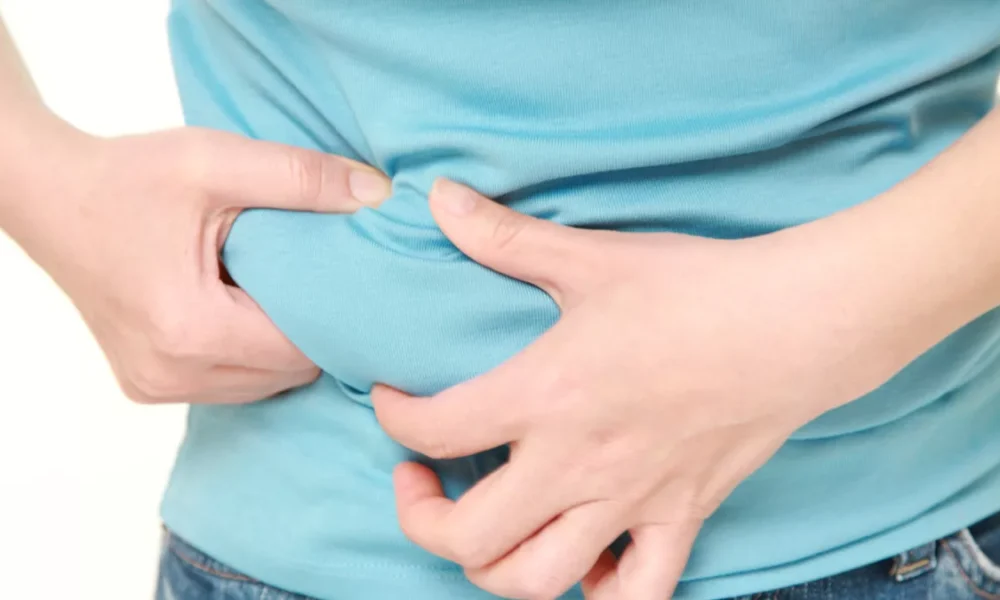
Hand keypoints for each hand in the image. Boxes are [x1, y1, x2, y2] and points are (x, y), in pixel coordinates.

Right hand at [8, 127, 390, 403]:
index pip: (301, 347)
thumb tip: (376, 194)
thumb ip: (301, 177)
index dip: (335, 313)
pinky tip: (246, 308)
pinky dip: (250, 353)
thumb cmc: (125, 179)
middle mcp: (171, 374)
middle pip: (287, 373)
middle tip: (318, 278)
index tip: (354, 278)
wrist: (49, 197)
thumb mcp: (216, 160)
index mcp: (189, 328)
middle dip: (311, 328)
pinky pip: (230, 384)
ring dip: (280, 344)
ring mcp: (156, 387)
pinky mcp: (149, 385)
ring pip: (262, 385)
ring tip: (278, 290)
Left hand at [373, 180, 914, 598]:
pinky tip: (584, 561)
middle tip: (421, 476)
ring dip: (492, 565)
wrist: (797, 323)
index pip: (434, 428)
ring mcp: (630, 503)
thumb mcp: (592, 256)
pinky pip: (638, 596)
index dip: (394, 418)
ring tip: (485, 525)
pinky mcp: (680, 518)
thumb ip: (506, 237)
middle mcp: (578, 464)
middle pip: (467, 538)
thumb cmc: (695, 287)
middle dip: (421, 517)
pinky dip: (600, 594)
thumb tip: (440, 196)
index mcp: (546, 395)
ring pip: (536, 581)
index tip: (393, 400)